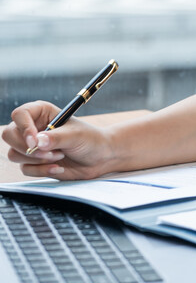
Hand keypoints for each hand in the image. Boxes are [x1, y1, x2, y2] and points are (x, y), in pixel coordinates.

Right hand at [2, 101, 116, 179]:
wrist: (99, 158)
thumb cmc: (90, 140)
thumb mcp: (76, 136)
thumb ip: (56, 138)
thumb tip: (37, 142)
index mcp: (42, 112)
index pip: (20, 114)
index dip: (23, 127)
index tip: (34, 141)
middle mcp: (33, 127)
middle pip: (9, 135)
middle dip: (26, 147)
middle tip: (49, 153)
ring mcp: (32, 146)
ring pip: (14, 154)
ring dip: (37, 160)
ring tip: (59, 157)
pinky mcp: (34, 162)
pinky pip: (25, 169)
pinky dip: (41, 170)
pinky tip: (58, 167)